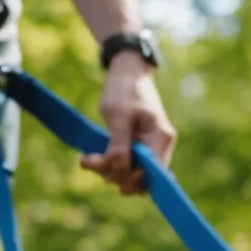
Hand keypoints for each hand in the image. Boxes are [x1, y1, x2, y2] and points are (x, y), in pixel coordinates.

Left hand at [80, 53, 175, 196]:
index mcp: (161, 137)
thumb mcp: (118, 115)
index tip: (105, 168)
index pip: (151, 173)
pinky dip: (113, 165)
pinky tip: (96, 160)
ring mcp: (152, 148)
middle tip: (89, 161)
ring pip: (134, 174)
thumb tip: (120, 173)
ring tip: (89, 159)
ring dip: (110, 172)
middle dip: (115, 174)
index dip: (129, 178)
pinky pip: (130, 166)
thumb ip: (120, 145)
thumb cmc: (123, 89)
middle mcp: (161, 146)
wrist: (127, 72)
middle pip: (142, 177)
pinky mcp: (142, 147)